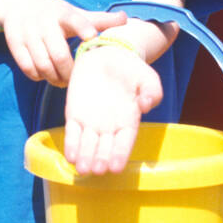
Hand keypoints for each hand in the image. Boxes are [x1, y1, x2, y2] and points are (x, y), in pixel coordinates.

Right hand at [0, 0, 128, 88]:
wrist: (16, 3)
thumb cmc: (54, 12)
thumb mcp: (74, 12)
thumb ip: (99, 19)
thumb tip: (126, 19)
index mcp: (63, 14)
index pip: (74, 20)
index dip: (83, 28)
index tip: (91, 37)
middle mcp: (44, 22)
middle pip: (58, 54)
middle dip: (69, 72)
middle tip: (76, 80)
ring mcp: (28, 33)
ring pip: (42, 64)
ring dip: (54, 78)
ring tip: (62, 81)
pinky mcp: (15, 44)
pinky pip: (28, 68)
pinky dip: (39, 76)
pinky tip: (46, 76)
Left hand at [64, 43, 163, 174]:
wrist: (108, 53)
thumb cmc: (131, 69)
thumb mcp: (148, 78)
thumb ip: (152, 92)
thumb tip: (146, 105)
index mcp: (128, 122)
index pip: (124, 142)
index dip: (120, 154)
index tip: (116, 167)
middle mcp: (109, 127)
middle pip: (104, 147)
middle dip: (100, 159)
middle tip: (97, 170)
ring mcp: (90, 122)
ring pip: (87, 144)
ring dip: (84, 156)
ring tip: (82, 168)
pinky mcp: (74, 113)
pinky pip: (72, 131)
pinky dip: (71, 144)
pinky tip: (70, 156)